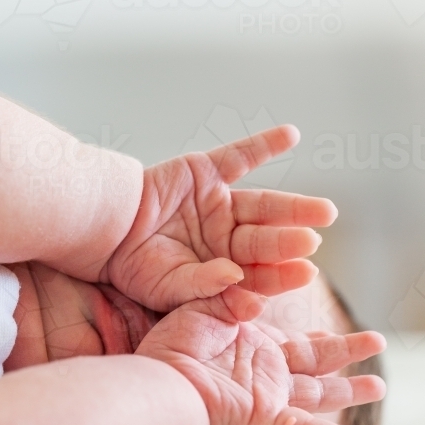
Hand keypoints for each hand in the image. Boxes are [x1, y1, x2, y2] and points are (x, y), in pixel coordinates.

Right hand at [101, 125, 336, 310]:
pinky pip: (240, 156)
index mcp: (221, 268)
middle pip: (267, 240)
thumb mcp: (168, 288)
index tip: (305, 274)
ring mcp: (218, 203)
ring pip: (264, 205)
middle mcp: (226, 236)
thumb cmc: (131, 267)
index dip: (281, 275)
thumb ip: (206, 288)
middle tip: (313, 242)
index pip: (258, 274)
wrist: (100, 228)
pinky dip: (265, 144)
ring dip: (294, 208)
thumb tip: (241, 284)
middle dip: (290, 242)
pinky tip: (292, 135)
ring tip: (325, 211)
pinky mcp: (206, 171)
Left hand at [135, 286, 385, 424]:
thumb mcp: (204, 310)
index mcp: (252, 348)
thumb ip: (233, 300)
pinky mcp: (264, 418)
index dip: (319, 338)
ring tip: (381, 387)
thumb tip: (257, 299)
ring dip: (350, 392)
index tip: (337, 332)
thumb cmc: (170, 348)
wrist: (158, 383)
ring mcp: (267, 398)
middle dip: (348, 355)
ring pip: (320, 395)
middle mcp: (265, 375)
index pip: (294, 343)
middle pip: (317, 365)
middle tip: (378, 342)